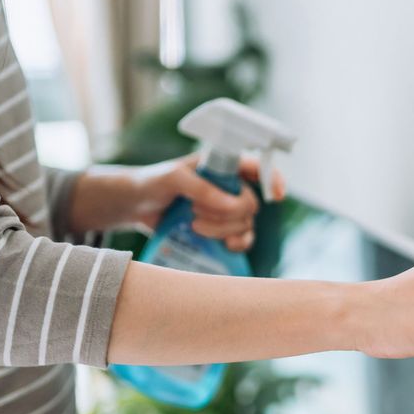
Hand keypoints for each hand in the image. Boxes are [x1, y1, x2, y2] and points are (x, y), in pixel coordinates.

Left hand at [129, 155, 286, 251]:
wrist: (135, 206)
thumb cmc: (153, 182)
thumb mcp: (173, 178)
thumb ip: (202, 188)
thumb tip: (232, 205)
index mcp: (223, 167)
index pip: (257, 167)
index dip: (273, 179)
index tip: (277, 195)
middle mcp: (228, 188)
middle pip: (250, 205)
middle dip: (227, 214)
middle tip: (195, 211)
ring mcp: (224, 212)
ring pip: (245, 226)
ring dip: (223, 230)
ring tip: (194, 227)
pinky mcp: (218, 232)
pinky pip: (241, 241)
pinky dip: (235, 245)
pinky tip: (222, 246)